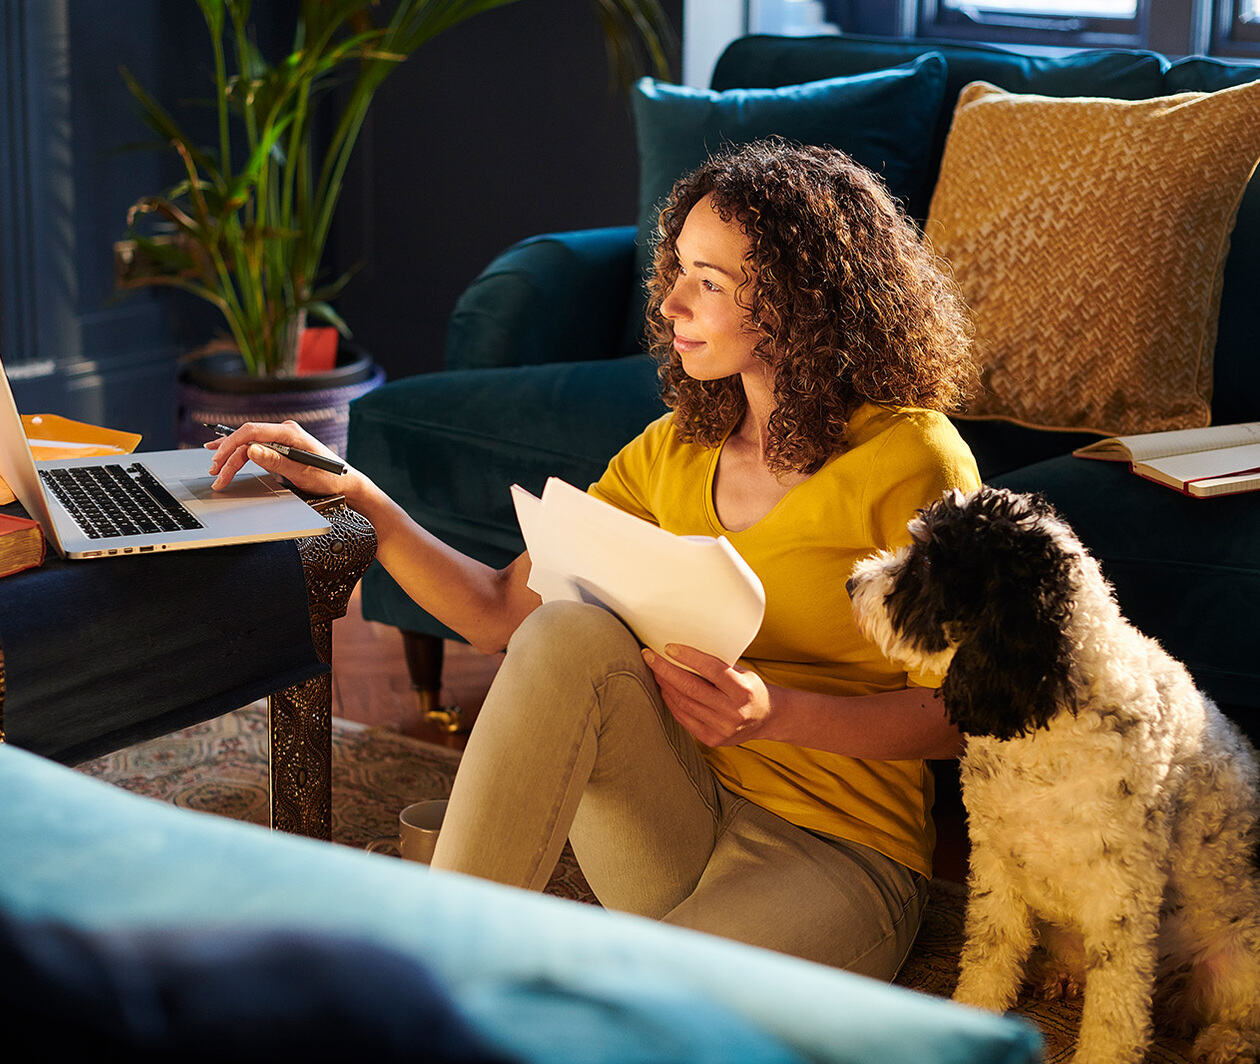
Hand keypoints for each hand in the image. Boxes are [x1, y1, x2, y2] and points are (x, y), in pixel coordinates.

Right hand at [205, 420, 353, 496]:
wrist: (345, 482)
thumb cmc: (329, 478)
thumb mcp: (302, 473)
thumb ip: (276, 461)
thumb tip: (251, 449)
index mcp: (291, 433)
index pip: (252, 431)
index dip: (231, 444)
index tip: (219, 458)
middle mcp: (286, 431)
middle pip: (247, 439)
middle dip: (228, 455)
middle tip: (215, 472)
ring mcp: (283, 438)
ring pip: (249, 444)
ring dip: (231, 456)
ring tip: (215, 468)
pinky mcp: (282, 446)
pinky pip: (256, 446)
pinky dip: (239, 452)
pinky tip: (223, 452)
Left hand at [641, 643, 776, 746]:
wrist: (767, 718)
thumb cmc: (751, 688)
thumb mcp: (742, 672)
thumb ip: (717, 666)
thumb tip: (682, 650)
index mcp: (743, 691)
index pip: (711, 669)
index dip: (687, 657)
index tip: (668, 647)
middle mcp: (733, 712)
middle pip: (690, 687)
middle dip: (665, 670)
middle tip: (649, 656)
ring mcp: (721, 729)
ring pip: (683, 703)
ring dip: (664, 685)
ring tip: (654, 670)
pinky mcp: (711, 739)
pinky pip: (683, 717)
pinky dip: (670, 701)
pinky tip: (663, 689)